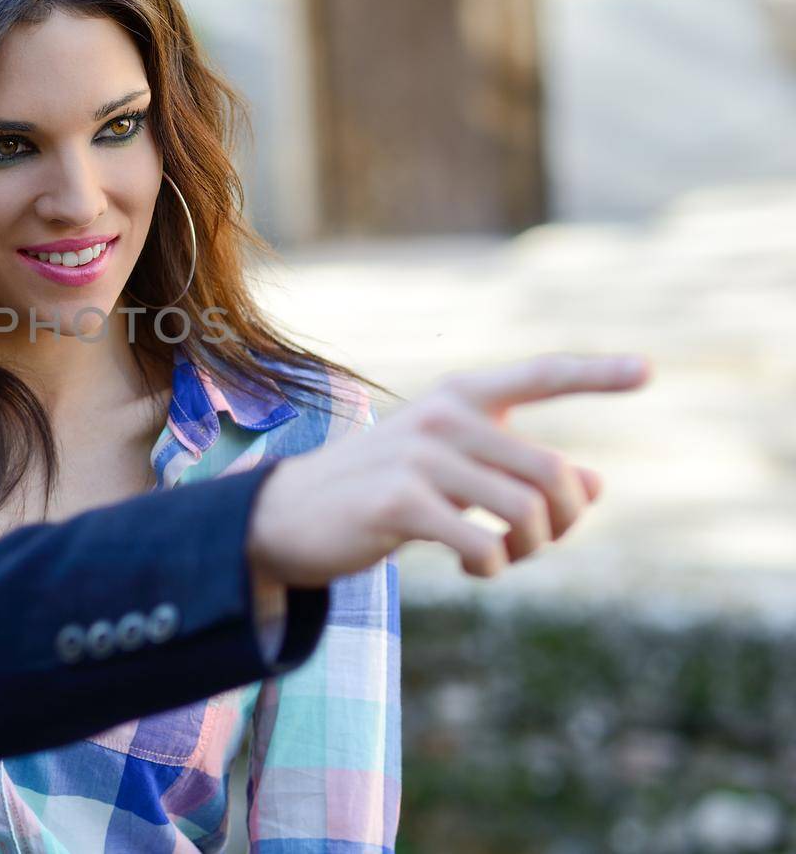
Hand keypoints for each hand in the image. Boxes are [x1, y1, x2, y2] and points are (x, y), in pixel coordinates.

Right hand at [248, 353, 649, 584]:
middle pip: (551, 472)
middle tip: (536, 544)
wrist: (290, 515)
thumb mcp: (453, 471)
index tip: (646, 370)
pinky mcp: (398, 501)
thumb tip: (594, 485)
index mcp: (458, 397)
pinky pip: (484, 544)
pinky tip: (473, 567)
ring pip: (526, 510)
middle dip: (563, 521)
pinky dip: (492, 567)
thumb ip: (518, 470)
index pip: (538, 375)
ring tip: (504, 557)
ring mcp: (419, 456)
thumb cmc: (382, 491)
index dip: (595, 373)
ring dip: (529, 550)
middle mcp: (443, 416)